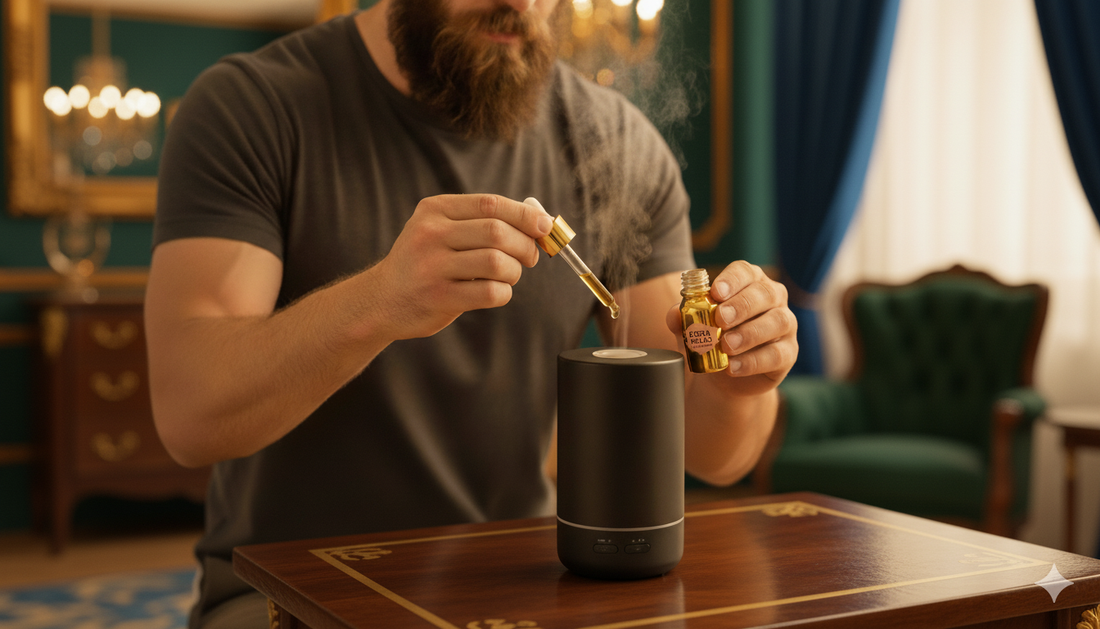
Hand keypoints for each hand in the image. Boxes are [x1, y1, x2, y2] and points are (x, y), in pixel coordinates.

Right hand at [371, 193, 553, 339]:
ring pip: (497, 262)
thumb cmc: (425, 263)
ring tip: (509, 275)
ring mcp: (432, 266)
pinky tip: (496, 291)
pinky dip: (504, 292)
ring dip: (515, 271)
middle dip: (525, 245)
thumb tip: (539, 221)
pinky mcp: (439, 297)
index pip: (490, 204)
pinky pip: (490, 292)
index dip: (525, 214)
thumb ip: (482, 221)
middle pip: (497, 232)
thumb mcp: (440, 230)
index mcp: (435, 210)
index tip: (544, 225)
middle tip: (530, 256)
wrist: (382, 299)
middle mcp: (430, 234)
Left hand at [666, 261, 797, 395]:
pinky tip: (733, 367)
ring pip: (777, 322)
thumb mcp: (692, 327)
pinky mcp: (789, 353)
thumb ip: (683, 318)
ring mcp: (785, 325)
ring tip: (726, 346)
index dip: (732, 280)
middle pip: (765, 294)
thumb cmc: (709, 339)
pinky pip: (778, 354)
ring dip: (750, 333)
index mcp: (749, 282)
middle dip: (741, 306)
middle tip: (720, 320)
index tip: (716, 292)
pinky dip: (753, 361)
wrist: (722, 376)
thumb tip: (674, 314)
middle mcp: (773, 298)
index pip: (745, 272)